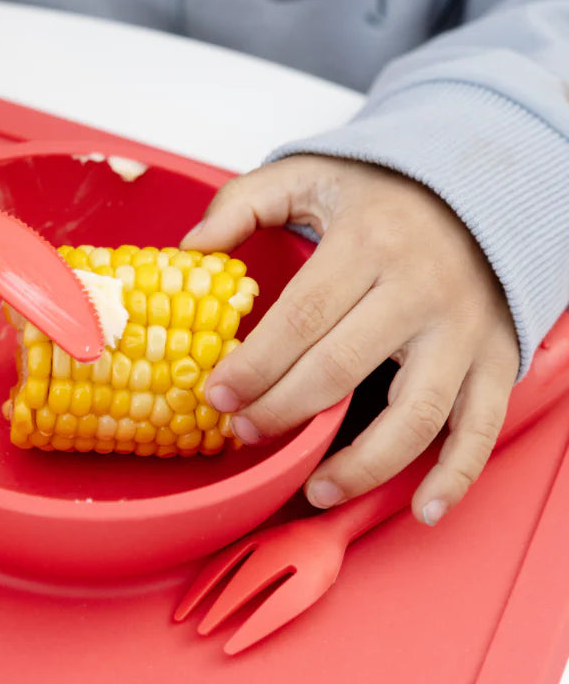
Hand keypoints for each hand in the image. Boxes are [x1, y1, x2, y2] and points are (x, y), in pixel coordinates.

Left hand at [182, 155, 519, 524]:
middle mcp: (420, 290)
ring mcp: (463, 331)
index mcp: (368, 244)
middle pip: (342, 368)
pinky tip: (423, 508)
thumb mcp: (311, 174)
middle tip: (244, 432)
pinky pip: (481, 426)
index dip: (255, 363)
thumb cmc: (385, 192)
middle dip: (284, 410)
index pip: (302, 317)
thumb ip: (244, 202)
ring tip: (316, 488)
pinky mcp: (495, 358)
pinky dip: (457, 475)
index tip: (217, 394)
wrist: (484, 187)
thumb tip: (189, 248)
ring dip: (364, 463)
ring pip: (416, 413)